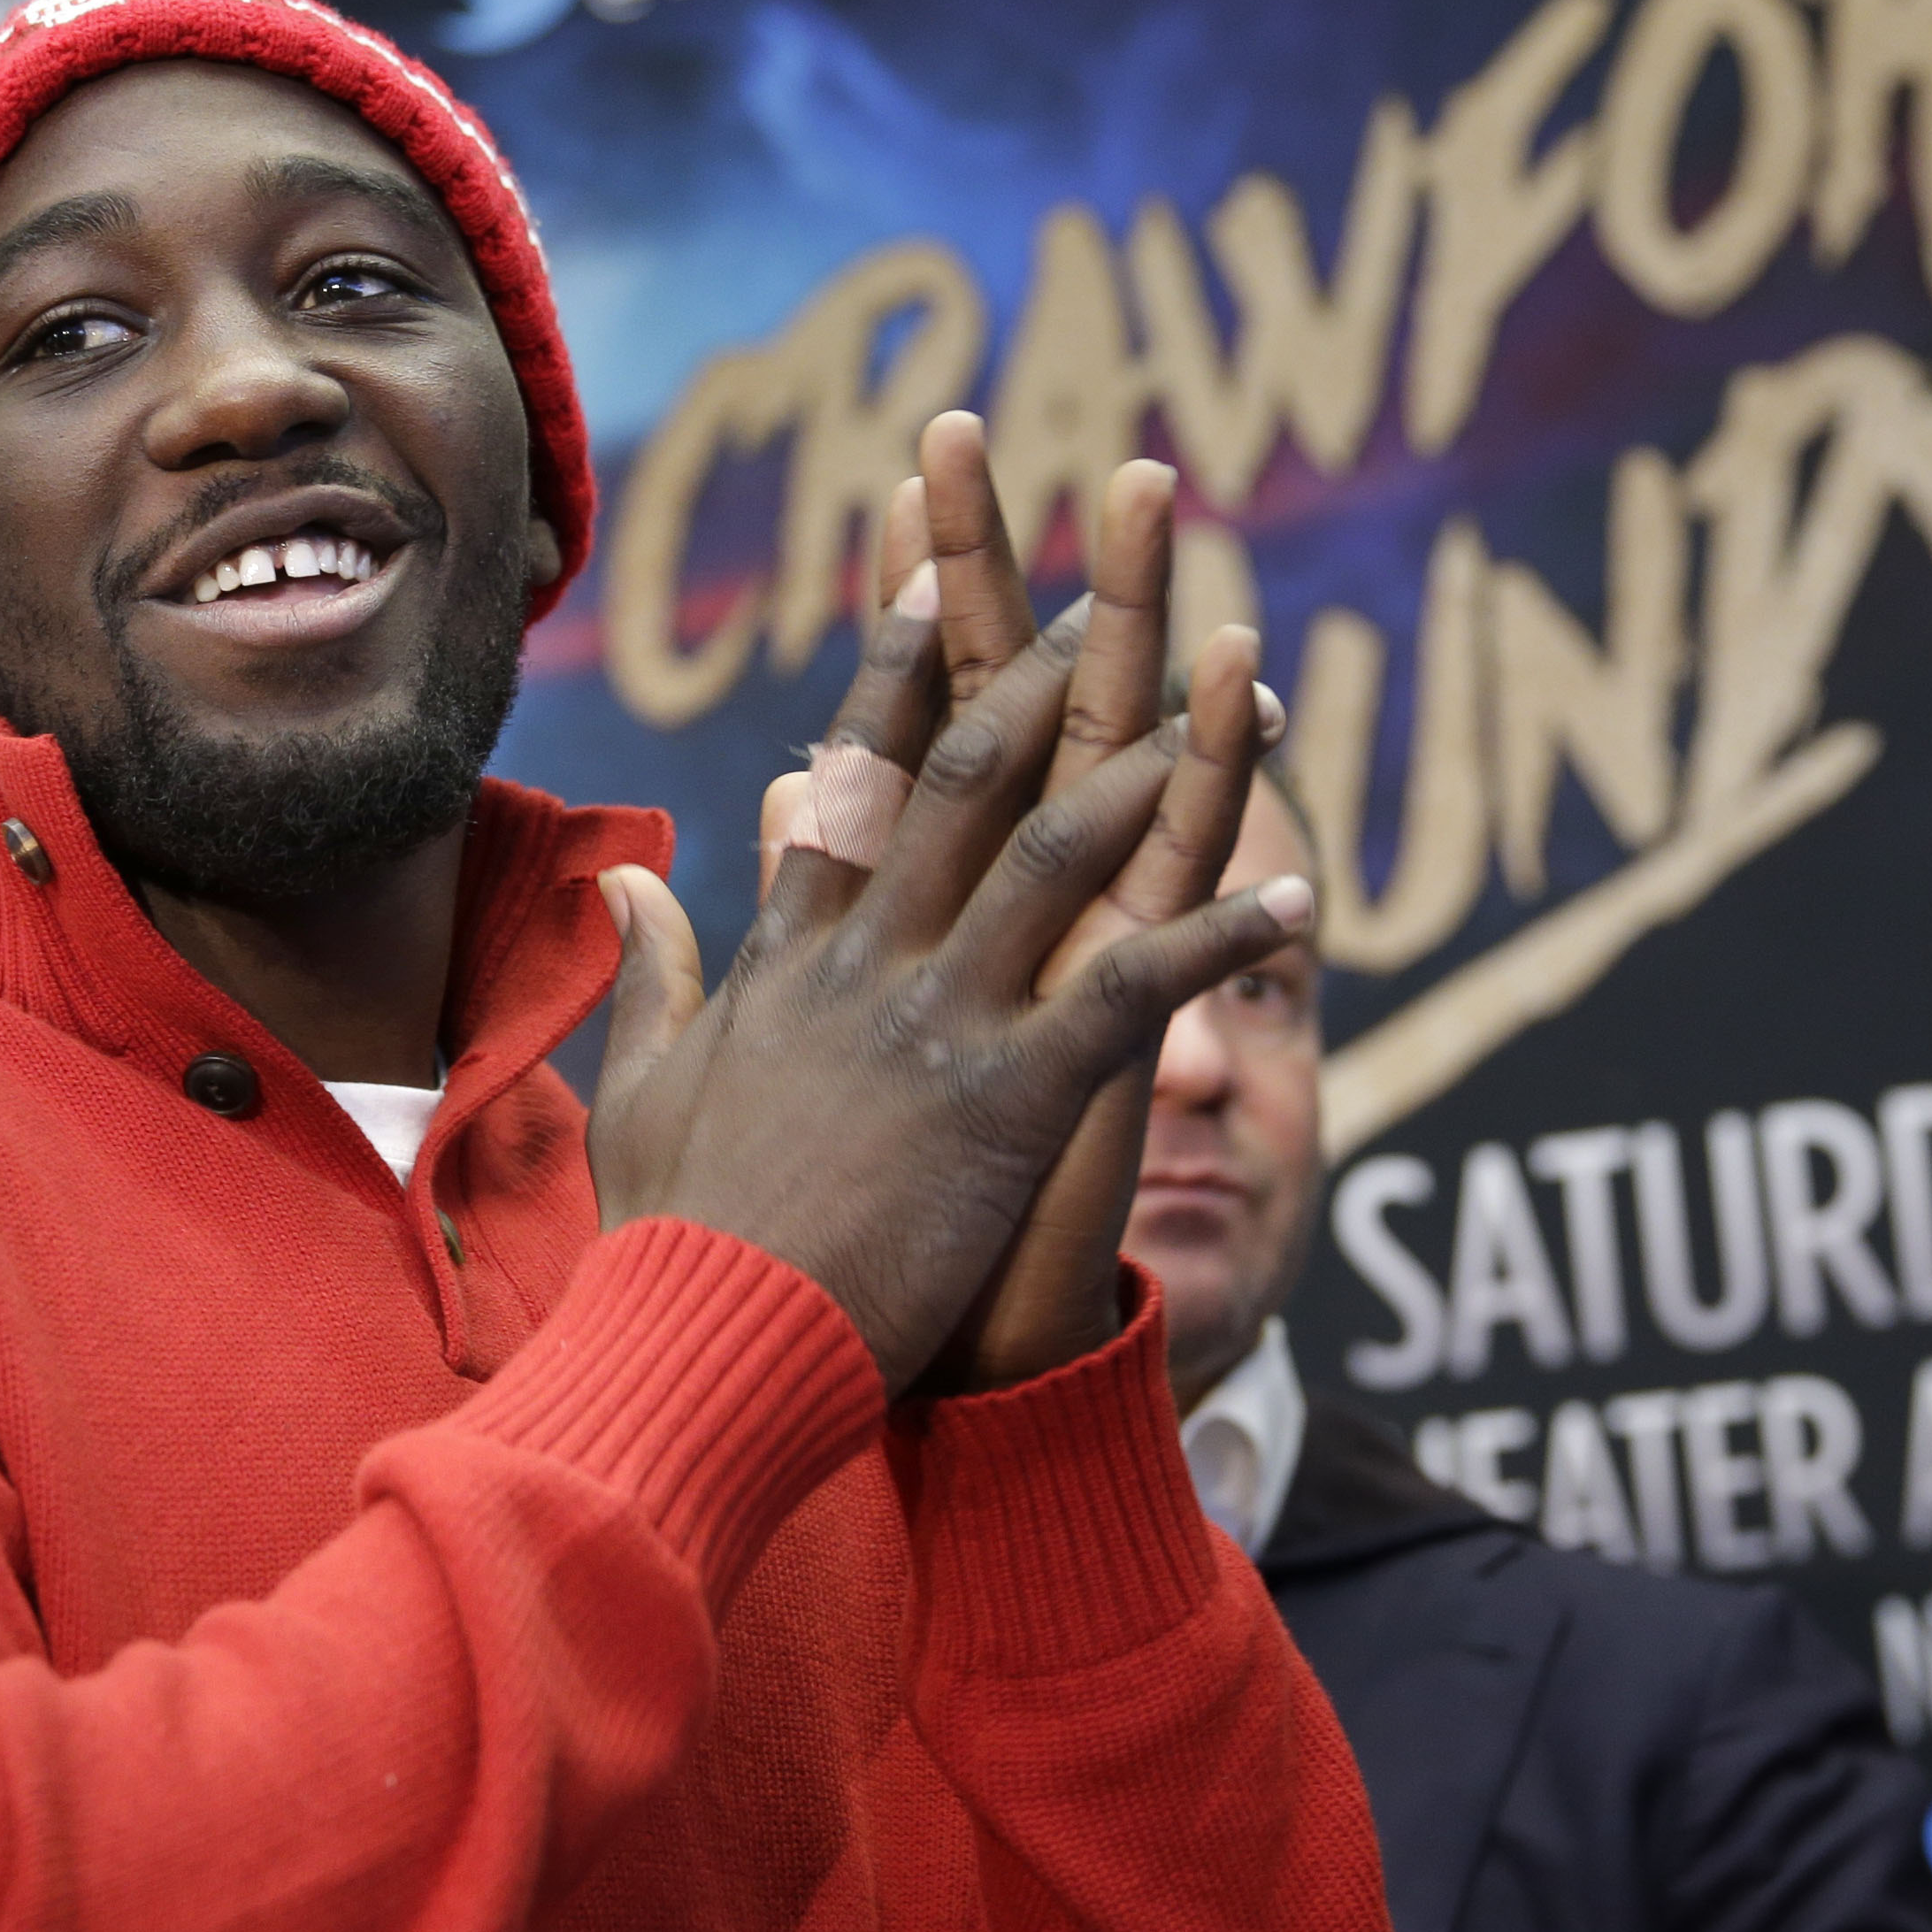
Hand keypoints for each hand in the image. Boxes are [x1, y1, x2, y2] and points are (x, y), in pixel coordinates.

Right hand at [586, 418, 1308, 1398]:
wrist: (706, 1343)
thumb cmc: (673, 1238)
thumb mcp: (640, 1085)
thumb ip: (650, 972)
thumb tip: (629, 874)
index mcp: (784, 961)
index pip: (842, 786)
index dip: (892, 679)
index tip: (931, 587)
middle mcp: (864, 964)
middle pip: (960, 783)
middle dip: (1035, 680)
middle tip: (1102, 607)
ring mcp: (938, 1022)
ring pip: (1058, 853)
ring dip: (1151, 772)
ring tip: (1226, 708)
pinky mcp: (1009, 1098)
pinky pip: (1137, 990)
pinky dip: (1222, 941)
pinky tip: (1301, 903)